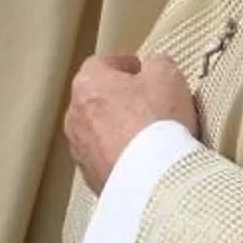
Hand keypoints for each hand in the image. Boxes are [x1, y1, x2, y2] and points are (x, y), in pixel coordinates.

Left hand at [63, 51, 198, 193]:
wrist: (149, 178)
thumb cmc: (155, 120)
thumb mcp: (167, 75)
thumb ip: (157, 64)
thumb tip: (153, 68)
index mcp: (87, 83)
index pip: (101, 64)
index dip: (124, 65)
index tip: (142, 71)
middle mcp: (75, 115)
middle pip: (97, 99)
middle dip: (120, 99)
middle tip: (148, 103)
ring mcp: (79, 150)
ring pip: (98, 132)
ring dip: (118, 130)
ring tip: (148, 136)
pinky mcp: (90, 178)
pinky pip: (105, 160)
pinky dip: (120, 157)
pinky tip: (143, 161)